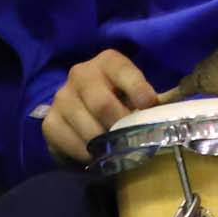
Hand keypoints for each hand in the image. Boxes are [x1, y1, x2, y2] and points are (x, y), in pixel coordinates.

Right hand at [39, 48, 166, 162]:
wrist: (83, 116)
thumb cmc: (120, 102)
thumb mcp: (136, 95)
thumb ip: (149, 102)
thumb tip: (168, 116)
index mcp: (108, 62)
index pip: (122, 70)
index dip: (137, 88)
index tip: (148, 107)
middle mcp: (81, 73)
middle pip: (102, 103)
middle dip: (121, 125)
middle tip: (132, 140)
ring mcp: (61, 97)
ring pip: (87, 127)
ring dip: (105, 144)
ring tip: (116, 150)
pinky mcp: (49, 121)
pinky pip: (70, 142)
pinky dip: (86, 153)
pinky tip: (95, 155)